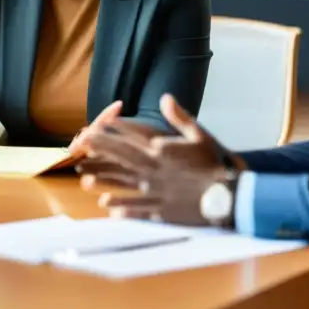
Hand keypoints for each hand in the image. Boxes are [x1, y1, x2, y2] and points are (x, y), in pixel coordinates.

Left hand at [76, 94, 232, 225]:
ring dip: (103, 180)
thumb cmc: (214, 164)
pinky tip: (105, 206)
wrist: (227, 197)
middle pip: (122, 156)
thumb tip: (165, 97)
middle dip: (100, 148)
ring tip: (84, 179)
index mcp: (163, 149)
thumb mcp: (200, 135)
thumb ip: (180, 117)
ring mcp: (155, 190)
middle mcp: (154, 168)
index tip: (100, 123)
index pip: (135, 135)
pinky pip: (135, 208)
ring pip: (123, 183)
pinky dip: (120, 207)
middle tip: (81, 142)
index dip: (116, 128)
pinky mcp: (160, 210)